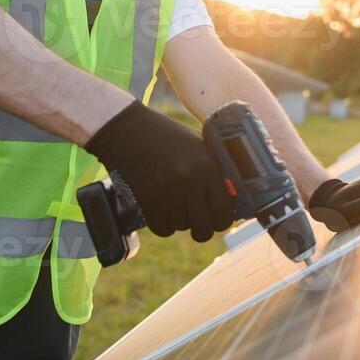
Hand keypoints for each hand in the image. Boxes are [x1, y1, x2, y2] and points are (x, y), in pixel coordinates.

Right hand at [85, 100, 233, 242]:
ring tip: (173, 203)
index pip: (224, 211)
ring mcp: (168, 191)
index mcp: (209, 166)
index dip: (221, 221)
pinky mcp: (147, 198)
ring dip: (179, 221)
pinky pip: (162, 228)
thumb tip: (231, 198)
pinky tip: (161, 209)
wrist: (128, 129)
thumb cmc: (167, 137)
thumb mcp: (199, 147)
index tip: (216, 220)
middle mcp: (191, 180)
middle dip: (202, 230)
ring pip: (181, 227)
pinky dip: (163, 224)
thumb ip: (215, 172)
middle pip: (204, 228)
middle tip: (197, 223)